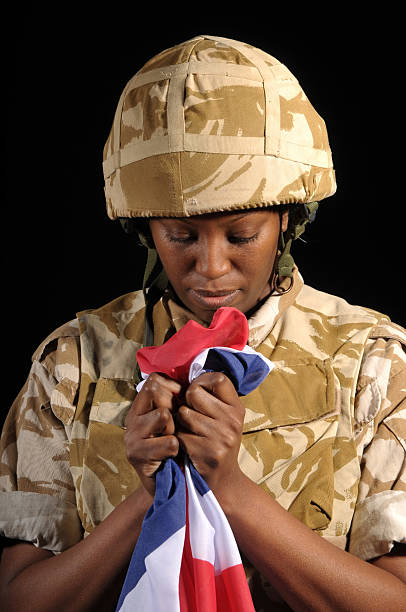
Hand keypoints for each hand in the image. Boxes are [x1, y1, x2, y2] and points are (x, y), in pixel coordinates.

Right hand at [124, 373, 180, 496]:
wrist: (171, 487)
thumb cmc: (178, 449)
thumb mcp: (177, 420)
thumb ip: (178, 400)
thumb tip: (196, 378)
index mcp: (142, 406)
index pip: (156, 379)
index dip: (174, 388)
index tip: (180, 405)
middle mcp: (133, 417)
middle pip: (156, 390)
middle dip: (173, 406)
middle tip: (175, 426)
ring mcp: (132, 436)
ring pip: (163, 415)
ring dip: (174, 429)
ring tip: (173, 442)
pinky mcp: (136, 455)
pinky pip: (168, 442)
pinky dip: (175, 449)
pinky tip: (171, 456)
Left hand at [176, 372, 245, 497]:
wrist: (222, 482)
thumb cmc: (216, 443)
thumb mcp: (224, 418)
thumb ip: (212, 398)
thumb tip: (189, 372)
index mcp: (237, 408)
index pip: (218, 378)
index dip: (201, 381)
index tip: (196, 391)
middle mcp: (233, 421)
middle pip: (194, 393)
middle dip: (186, 402)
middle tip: (190, 416)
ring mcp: (222, 437)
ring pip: (184, 413)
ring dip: (180, 423)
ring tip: (189, 433)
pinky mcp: (209, 453)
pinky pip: (179, 435)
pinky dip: (178, 440)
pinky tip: (187, 448)